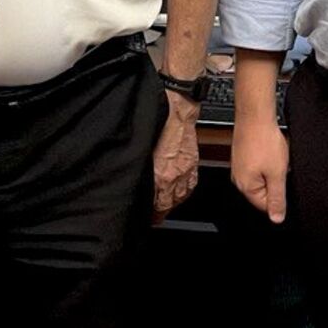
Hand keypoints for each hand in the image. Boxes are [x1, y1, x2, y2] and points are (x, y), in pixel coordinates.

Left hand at [151, 94, 202, 219]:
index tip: (146, 218)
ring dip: (171, 203)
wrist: (175, 109)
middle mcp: (174, 176)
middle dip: (159, 211)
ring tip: (164, 207)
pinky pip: (189, 186)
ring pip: (179, 197)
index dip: (150, 214)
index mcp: (160, 175)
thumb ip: (139, 169)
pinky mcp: (193, 164)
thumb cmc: (156, 125)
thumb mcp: (140, 150)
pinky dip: (183, 193)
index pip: (156, 205)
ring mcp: (185, 171)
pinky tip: (178, 193)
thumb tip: (134, 181)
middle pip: (167, 204)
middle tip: (152, 216)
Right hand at [230, 113, 288, 223]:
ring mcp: (239, 167)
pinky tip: (269, 151)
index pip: (265, 206)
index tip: (283, 180)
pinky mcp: (242, 157)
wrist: (255, 116)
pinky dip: (266, 162)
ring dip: (271, 171)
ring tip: (273, 157)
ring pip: (261, 179)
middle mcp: (238, 179)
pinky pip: (258, 167)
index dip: (279, 195)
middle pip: (263, 192)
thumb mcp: (277, 174)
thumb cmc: (264, 141)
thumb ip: (277, 198)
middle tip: (278, 167)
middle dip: (275, 181)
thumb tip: (277, 219)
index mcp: (245, 187)